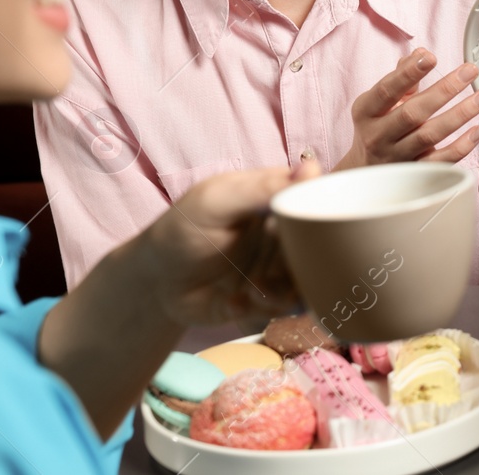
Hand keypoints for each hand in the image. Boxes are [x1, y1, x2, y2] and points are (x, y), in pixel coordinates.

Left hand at [135, 155, 322, 326]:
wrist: (156, 281)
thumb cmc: (184, 229)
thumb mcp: (216, 201)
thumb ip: (261, 187)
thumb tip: (311, 168)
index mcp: (282, 201)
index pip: (322, 203)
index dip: (322, 219)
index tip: (299, 235)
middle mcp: (290, 233)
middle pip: (321, 248)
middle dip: (294, 265)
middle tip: (265, 274)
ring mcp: (283, 267)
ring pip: (308, 281)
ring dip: (279, 291)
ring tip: (247, 290)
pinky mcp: (272, 298)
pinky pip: (287, 309)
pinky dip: (263, 309)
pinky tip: (234, 302)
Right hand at [337, 49, 478, 168]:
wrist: (366, 170)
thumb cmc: (377, 127)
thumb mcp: (380, 101)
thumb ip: (402, 77)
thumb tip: (421, 53)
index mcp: (367, 112)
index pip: (387, 90)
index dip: (409, 73)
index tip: (431, 57)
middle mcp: (378, 135)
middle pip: (413, 113)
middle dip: (444, 90)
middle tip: (470, 72)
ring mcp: (397, 157)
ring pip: (430, 135)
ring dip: (461, 114)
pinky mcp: (414, 175)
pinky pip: (441, 161)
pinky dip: (462, 146)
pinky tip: (478, 130)